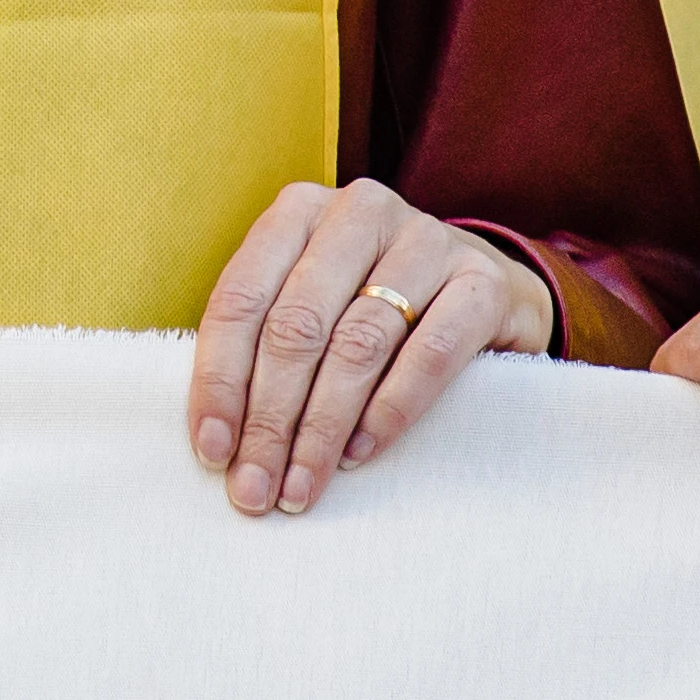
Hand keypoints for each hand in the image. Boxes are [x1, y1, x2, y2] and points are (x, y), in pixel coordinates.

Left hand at [191, 180, 552, 517]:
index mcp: (299, 210)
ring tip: (302, 485)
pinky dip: (389, 411)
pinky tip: (360, 454)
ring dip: (322, 427)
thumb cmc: (377, 306)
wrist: (487, 292)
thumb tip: (218, 441)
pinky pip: (429, 354)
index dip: (220, 380)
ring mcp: (427, 240)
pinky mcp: (483, 281)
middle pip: (296, 326)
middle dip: (269, 418)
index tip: (211, 452)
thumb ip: (265, 343)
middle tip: (257, 488)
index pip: (240, 299)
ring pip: (358, 343)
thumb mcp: (315, 304)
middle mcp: (359, 212)